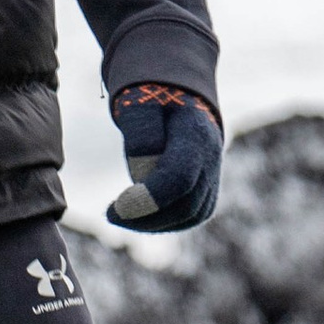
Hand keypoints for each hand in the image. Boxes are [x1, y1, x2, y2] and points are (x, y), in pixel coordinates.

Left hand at [106, 83, 222, 230]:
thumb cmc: (154, 101)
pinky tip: (137, 216)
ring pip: (191, 215)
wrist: (179, 100)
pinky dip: (163, 222)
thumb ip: (141, 131)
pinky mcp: (207, 189)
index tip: (116, 207)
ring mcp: (213, 175)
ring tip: (120, 215)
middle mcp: (211, 159)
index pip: (179, 177)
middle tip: (110, 214)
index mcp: (196, 134)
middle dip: (145, 216)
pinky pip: (191, 216)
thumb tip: (141, 168)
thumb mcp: (140, 104)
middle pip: (186, 203)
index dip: (149, 198)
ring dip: (153, 223)